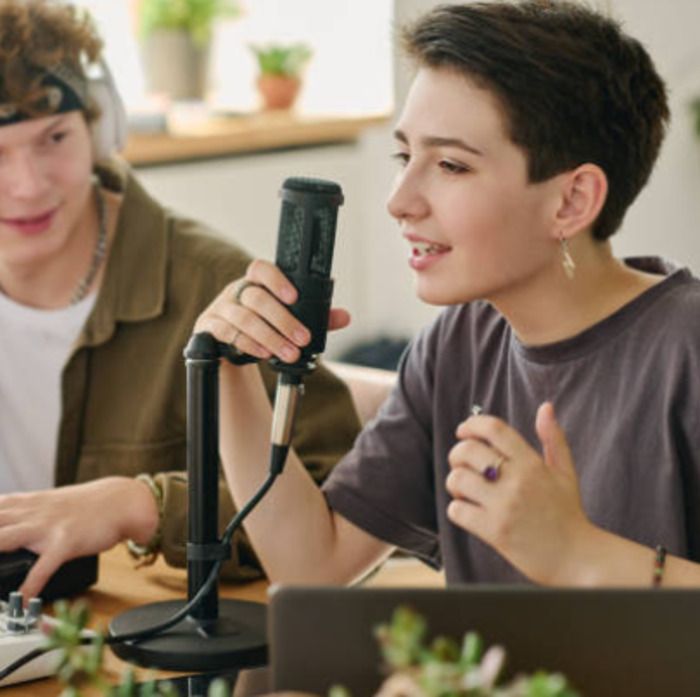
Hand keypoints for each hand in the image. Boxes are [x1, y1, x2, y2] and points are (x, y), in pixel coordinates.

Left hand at [0, 477, 158, 598]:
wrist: (121, 501)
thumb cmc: (85, 506)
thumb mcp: (48, 503)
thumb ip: (21, 512)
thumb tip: (4, 521)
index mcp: (24, 504)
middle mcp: (30, 513)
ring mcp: (47, 527)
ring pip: (6, 538)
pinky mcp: (66, 542)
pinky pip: (44, 566)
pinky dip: (31, 585)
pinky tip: (22, 602)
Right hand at [194, 259, 350, 363]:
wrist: (228, 345)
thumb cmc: (262, 325)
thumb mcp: (287, 318)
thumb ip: (315, 317)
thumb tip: (344, 317)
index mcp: (255, 282)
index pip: (261, 269)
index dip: (277, 280)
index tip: (294, 297)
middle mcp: (236, 291)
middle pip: (256, 298)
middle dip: (283, 320)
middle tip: (303, 339)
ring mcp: (221, 308)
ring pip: (244, 319)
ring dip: (270, 337)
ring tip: (289, 353)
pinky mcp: (209, 327)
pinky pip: (227, 333)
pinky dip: (249, 344)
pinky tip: (265, 353)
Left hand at [445, 402, 595, 584]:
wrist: (577, 559)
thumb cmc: (568, 514)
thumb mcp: (565, 473)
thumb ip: (553, 439)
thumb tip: (545, 407)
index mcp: (532, 463)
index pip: (494, 429)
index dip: (472, 424)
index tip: (464, 430)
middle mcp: (517, 481)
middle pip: (468, 451)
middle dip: (457, 454)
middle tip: (461, 464)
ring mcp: (505, 506)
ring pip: (458, 480)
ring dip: (455, 483)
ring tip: (465, 490)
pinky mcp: (495, 531)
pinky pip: (457, 511)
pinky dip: (457, 509)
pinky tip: (468, 511)